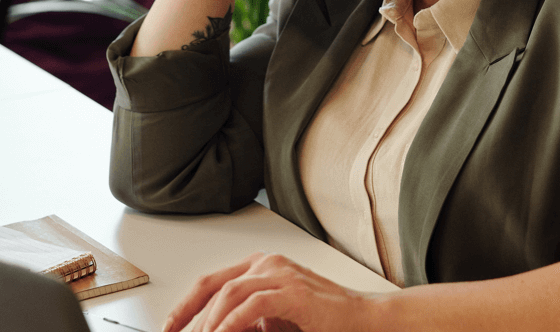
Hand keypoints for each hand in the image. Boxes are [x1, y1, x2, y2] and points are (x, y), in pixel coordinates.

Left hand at [163, 252, 375, 331]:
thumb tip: (214, 331)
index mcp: (261, 266)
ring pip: (229, 293)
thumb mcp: (272, 320)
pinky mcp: (293, 291)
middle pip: (215, 287)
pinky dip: (231, 324)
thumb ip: (245, 321)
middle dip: (191, 319)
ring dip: (208, 323)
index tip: (169, 328)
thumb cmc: (320, 319)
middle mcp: (268, 264)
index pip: (211, 281)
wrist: (360, 318)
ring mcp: (281, 274)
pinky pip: (252, 305)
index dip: (184, 306)